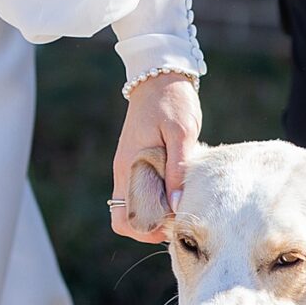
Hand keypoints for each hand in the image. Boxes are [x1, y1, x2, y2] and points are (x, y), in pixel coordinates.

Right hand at [109, 72, 200, 242]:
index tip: (175, 221)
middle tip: (179, 217)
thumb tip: (177, 204)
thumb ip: (178, 167)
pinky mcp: (138, 162)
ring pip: (134, 207)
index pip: (126, 219)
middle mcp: (124, 171)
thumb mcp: (181, 131)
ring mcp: (129, 167)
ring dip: (155, 213)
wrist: (159, 75)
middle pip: (127, 220)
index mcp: (129, 166)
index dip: (149, 229)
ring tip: (181, 202)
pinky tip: (178, 188)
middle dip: (151, 227)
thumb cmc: (172, 101)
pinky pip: (142, 192)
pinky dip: (157, 199)